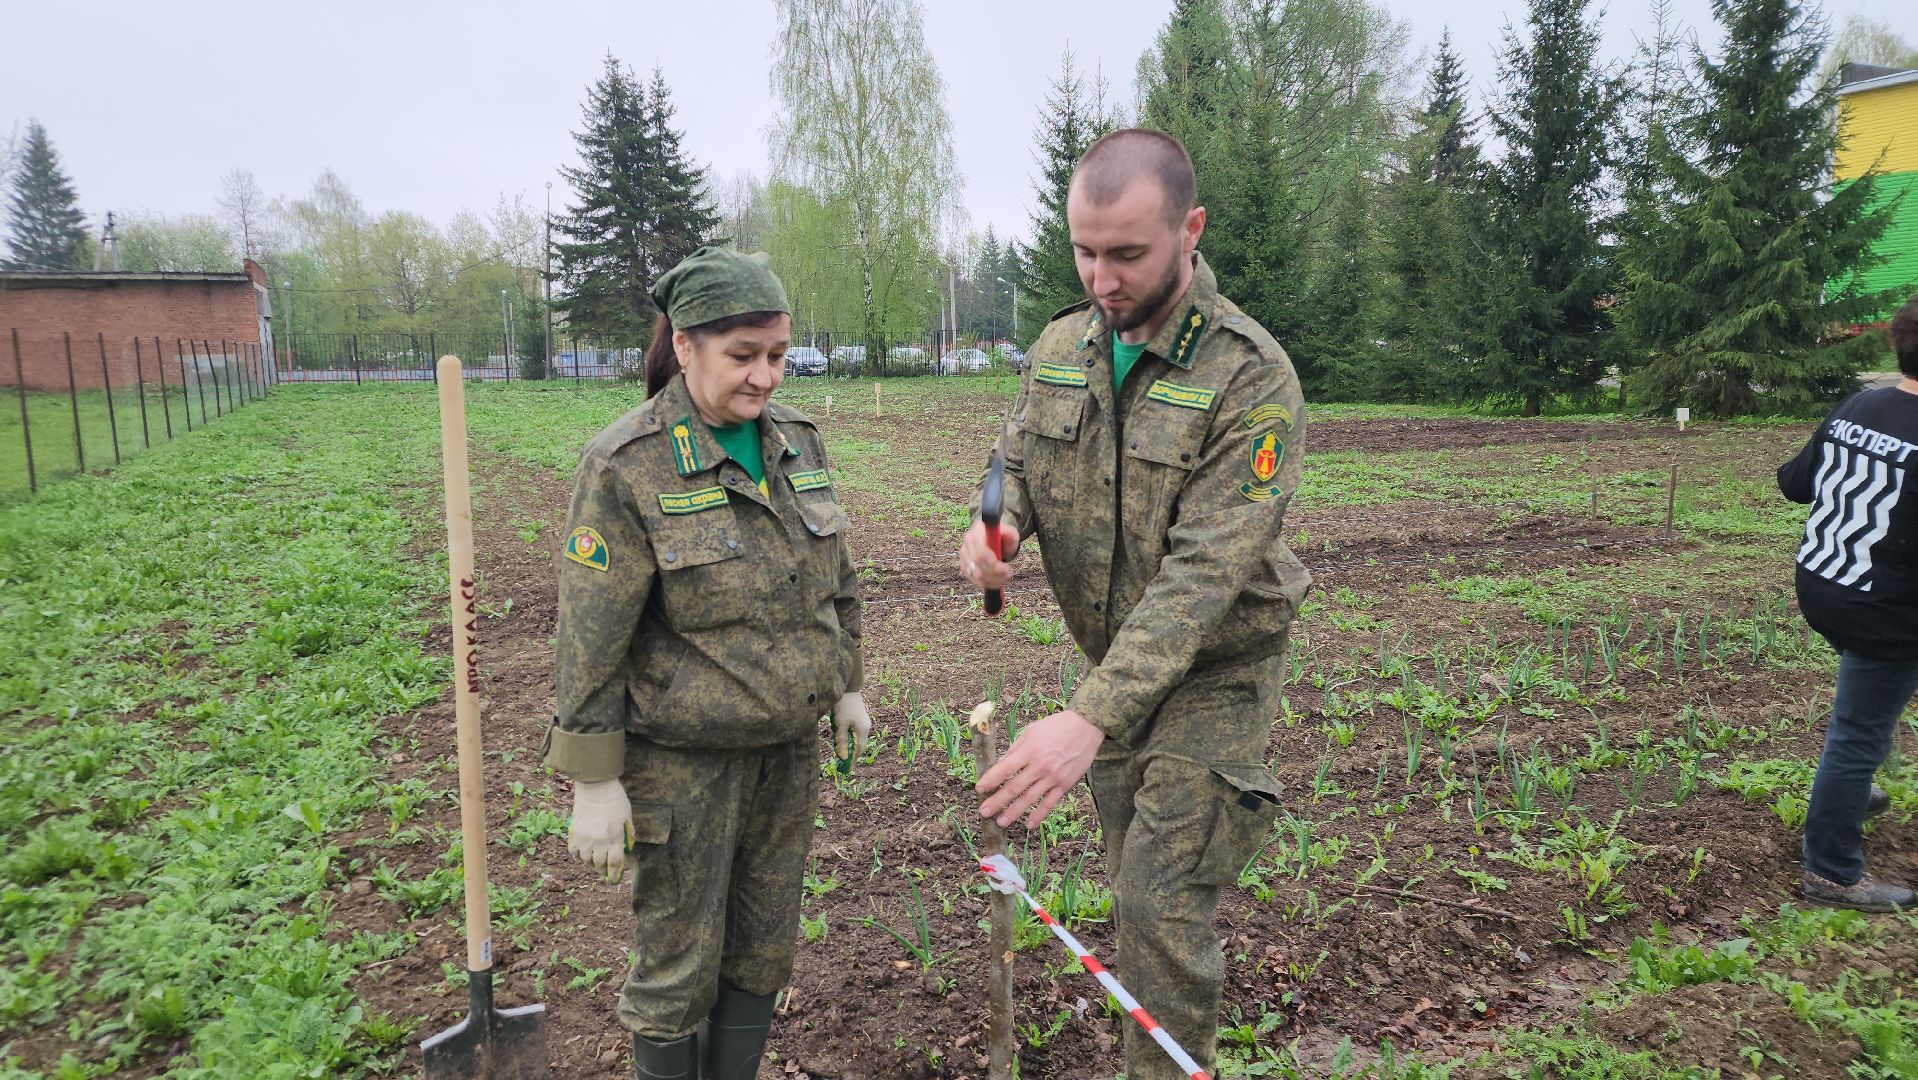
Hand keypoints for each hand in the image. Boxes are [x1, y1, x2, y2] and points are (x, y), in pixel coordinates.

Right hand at [567, 778, 633, 883]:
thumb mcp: (627, 819)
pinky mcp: (574, 833)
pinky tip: (584, 852)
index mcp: (615, 838)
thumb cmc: (615, 801)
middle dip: (603, 869)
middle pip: (599, 864)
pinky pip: (574, 852)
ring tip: (594, 859)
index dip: (614, 874)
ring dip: (591, 862)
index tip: (614, 879)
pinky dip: (579, 854)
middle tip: (604, 870)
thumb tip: (626, 850)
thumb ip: (626, 835)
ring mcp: (585, 838)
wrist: (596, 787)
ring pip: (586, 860)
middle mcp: (599, 841)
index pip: (615, 864)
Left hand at [832, 691, 870, 770]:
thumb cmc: (843, 706)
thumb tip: (843, 756)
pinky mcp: (859, 718)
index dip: (853, 760)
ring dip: (846, 741)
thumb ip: (842, 740)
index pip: (859, 750)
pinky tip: (838, 730)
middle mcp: (865, 727)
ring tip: (836, 741)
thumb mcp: (840, 724)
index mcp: (862, 730)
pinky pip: (853, 731)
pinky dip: (847, 734)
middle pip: (858, 745)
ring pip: (855, 737)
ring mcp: (863, 722)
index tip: (847, 768)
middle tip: (839, 757)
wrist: (848, 689)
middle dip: (849, 751)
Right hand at [959, 520, 1020, 590]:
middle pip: (977, 563)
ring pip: (976, 574)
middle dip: (996, 571)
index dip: (989, 560)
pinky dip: (988, 583)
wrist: (993, 541)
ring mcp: (964, 555)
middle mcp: (968, 541)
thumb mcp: (1010, 533)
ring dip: (994, 579)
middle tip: (1009, 571)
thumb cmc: (1002, 538)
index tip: (1003, 566)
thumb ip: (1010, 533)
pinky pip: (975, 580)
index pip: (979, 548)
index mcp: (978, 530)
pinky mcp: (964, 566)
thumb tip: (1006, 534)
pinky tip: (997, 580)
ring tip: (1005, 575)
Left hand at [975, 709, 1104, 828]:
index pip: (1004, 769)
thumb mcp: (1031, 731)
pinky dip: (1039, 815)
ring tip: (1001, 822)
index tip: (979, 789)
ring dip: (1014, 812)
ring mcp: (1053, 777)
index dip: (990, 780)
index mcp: (1029, 751)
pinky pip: (1050, 803)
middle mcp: (1040, 766)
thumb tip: (1000, 764)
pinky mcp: (1065, 785)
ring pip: (1030, 799)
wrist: (1086, 727)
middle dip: (997, 801)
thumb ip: (1015, 749)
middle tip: (984, 812)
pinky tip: (1029, 825)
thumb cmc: (1056, 726)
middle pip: (1014, 787)